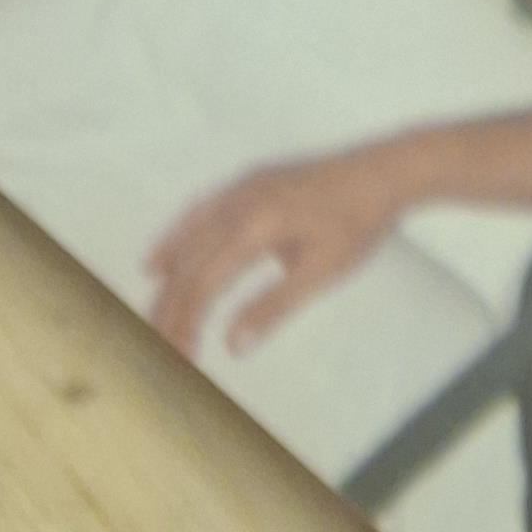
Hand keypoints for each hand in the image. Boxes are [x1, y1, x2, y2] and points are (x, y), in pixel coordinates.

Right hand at [146, 143, 422, 360]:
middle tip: (159, 346)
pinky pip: (199, 212)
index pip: (204, 284)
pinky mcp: (247, 183)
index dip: (187, 323)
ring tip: (151, 307)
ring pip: (187, 235)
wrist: (381, 173)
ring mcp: (239, 188)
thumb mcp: (320, 274)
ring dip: (167, 275)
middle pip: (187, 262)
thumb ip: (273, 308)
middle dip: (170, 307)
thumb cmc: (357, 225)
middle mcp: (236, 203)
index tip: (180, 358)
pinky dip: (178, 238)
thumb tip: (233, 346)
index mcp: (253, 227)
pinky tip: (168, 258)